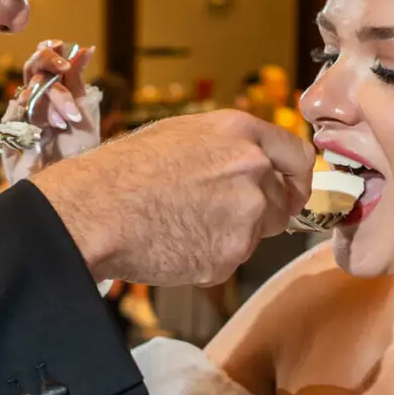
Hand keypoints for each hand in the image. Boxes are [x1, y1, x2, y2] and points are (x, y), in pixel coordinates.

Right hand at [0, 40, 101, 186]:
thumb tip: (84, 48)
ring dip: (50, 104)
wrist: (73, 186)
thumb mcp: (83, 111)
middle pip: (31, 74)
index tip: (61, 45)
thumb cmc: (80, 150)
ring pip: (26, 94)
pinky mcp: (7, 141)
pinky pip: (12, 118)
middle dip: (52, 75)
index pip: (41, 64)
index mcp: (48, 93)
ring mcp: (18, 121)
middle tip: (66, 75)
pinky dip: (29, 118)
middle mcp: (31, 104)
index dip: (48, 53)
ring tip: (67, 121)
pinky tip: (44, 129)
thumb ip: (77, 80)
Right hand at [30, 111, 312, 286]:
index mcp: (241, 133)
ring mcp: (245, 215)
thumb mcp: (181, 135)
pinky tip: (172, 243)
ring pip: (255, 235)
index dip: (296, 179)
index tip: (291, 191)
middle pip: (280, 203)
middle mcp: (253, 170)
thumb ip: (228, 149)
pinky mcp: (229, 255)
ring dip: (228, 236)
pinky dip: (206, 258)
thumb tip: (252, 168)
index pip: (299, 156)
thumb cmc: (123, 171)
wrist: (93, 211)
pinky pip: (228, 261)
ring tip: (179, 224)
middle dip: (258, 214)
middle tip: (211, 215)